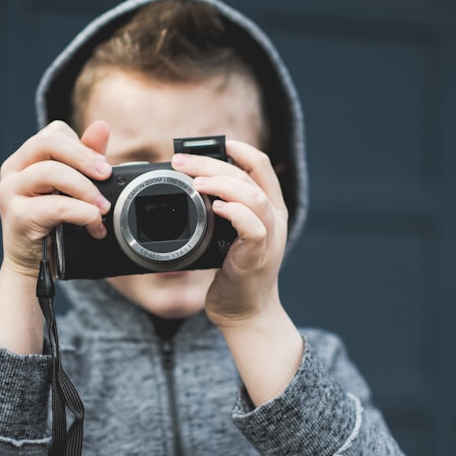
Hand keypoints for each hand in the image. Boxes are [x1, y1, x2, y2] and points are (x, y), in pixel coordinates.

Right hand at [0, 120, 111, 277]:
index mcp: (24, 159)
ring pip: (52, 172)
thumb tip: (101, 126)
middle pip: (49, 143)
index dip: (81, 146)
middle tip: (107, 175)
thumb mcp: (72, 188)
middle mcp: (12, 171)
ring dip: (86, 190)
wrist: (32, 265)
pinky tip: (93, 224)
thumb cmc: (52, 224)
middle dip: (85, 158)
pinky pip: (56, 206)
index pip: (53, 133)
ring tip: (102, 208)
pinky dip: (82, 213)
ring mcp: (10, 192)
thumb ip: (86, 158)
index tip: (102, 167)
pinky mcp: (16, 216)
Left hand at [171, 140, 288, 327]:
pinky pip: (254, 226)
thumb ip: (221, 211)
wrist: (245, 313)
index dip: (239, 148)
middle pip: (249, 175)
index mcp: (268, 208)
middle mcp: (274, 218)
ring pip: (253, 196)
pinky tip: (216, 208)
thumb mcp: (228, 234)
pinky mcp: (258, 256)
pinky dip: (234, 212)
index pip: (260, 165)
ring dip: (222, 184)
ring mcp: (269, 237)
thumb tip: (191, 186)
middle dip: (213, 162)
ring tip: (194, 183)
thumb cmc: (235, 273)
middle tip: (180, 161)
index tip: (212, 143)